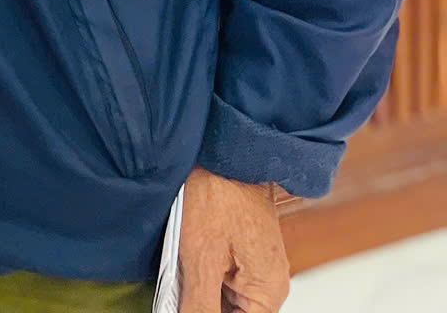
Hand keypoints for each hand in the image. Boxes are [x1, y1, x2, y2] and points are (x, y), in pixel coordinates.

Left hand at [179, 166, 289, 311]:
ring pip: (226, 297)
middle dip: (204, 306)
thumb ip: (199, 304)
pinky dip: (203, 275)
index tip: (187, 307)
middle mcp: (268, 283)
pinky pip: (223, 276)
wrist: (223, 152)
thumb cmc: (217, 196)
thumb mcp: (200, 258)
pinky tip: (182, 262)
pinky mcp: (243, 250)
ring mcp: (257, 266)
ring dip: (201, 293)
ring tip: (180, 273)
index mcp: (267, 292)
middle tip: (179, 287)